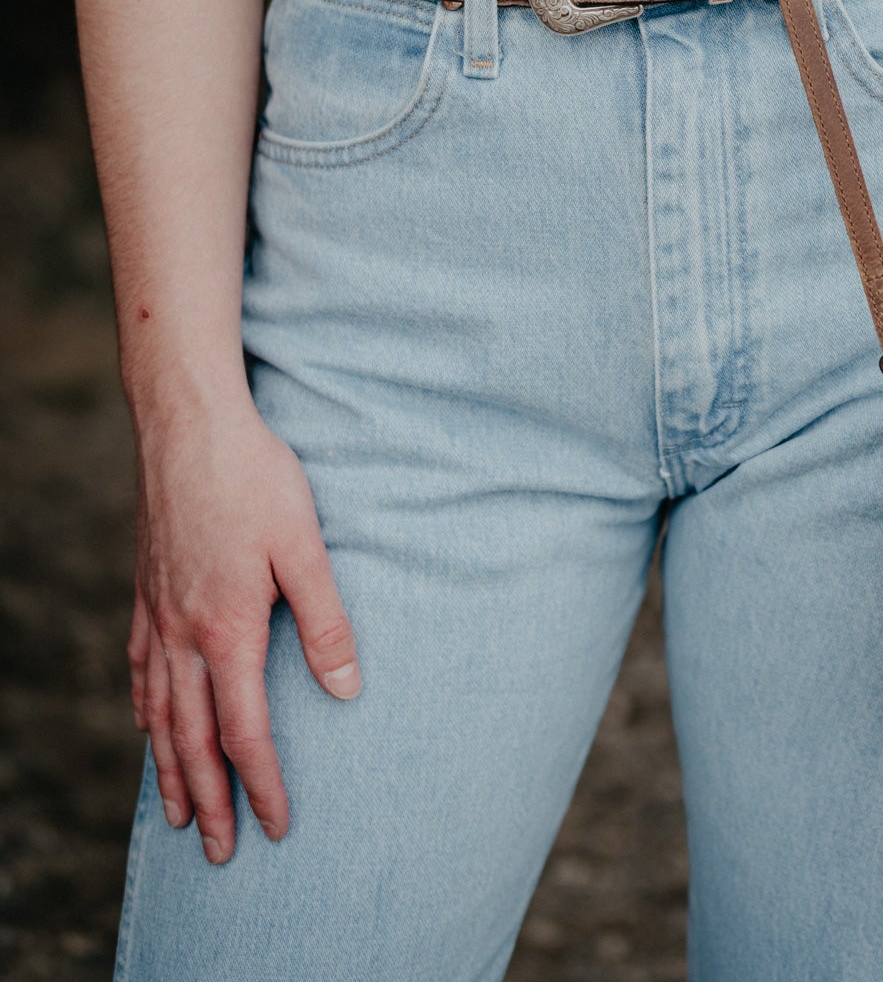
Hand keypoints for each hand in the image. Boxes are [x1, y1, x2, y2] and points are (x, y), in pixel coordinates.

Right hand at [127, 393, 360, 863]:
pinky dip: (146, 710)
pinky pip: (141, 669)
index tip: (276, 827)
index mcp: (226, 630)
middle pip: (190, 739)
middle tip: (218, 852)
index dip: (260, 784)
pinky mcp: (147, 589)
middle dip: (207, 800)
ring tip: (178, 811)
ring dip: (169, 768)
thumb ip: (326, 622)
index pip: (243, 732)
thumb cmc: (255, 479)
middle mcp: (182, 633)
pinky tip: (150, 720)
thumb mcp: (305, 546)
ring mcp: (157, 613)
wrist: (190, 425)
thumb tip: (346, 692)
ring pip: (158, 712)